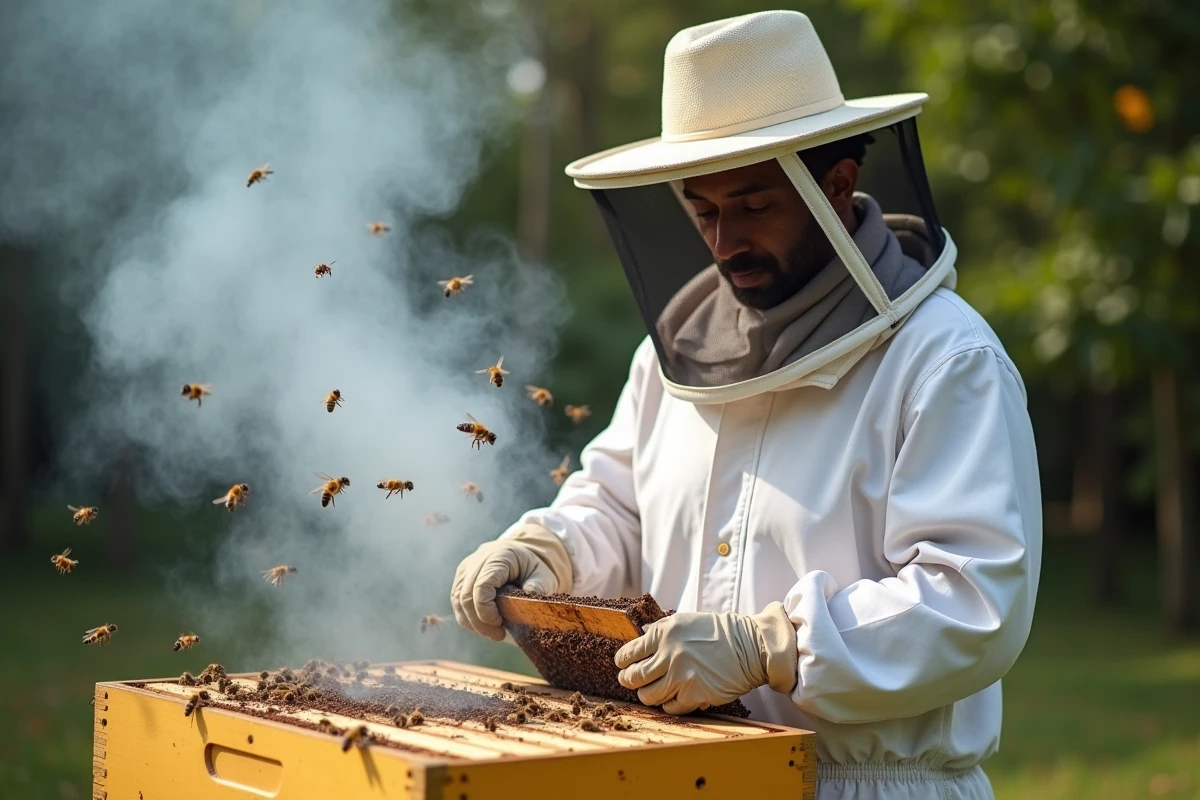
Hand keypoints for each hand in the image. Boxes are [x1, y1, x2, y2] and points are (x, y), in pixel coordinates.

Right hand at [450, 525, 572, 641]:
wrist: (521, 555)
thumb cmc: (532, 567)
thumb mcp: (544, 574)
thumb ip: (539, 584)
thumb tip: (531, 595)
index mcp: (498, 557)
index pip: (481, 586)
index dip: (486, 610)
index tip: (500, 625)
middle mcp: (477, 560)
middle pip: (466, 596)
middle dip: (479, 622)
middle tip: (498, 635)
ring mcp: (466, 569)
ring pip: (458, 601)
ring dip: (472, 622)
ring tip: (493, 633)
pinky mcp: (461, 578)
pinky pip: (457, 601)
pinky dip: (467, 617)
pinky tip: (483, 625)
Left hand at [615, 603, 797, 714]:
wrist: (750, 646)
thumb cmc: (719, 633)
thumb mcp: (686, 621)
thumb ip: (661, 630)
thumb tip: (640, 635)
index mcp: (664, 633)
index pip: (629, 653)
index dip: (622, 662)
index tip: (622, 665)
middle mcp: (669, 654)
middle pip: (633, 677)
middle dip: (629, 680)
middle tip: (631, 681)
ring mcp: (680, 676)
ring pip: (648, 696)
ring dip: (648, 695)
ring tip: (654, 691)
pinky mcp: (693, 694)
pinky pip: (670, 707)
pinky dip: (669, 705)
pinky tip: (675, 697)